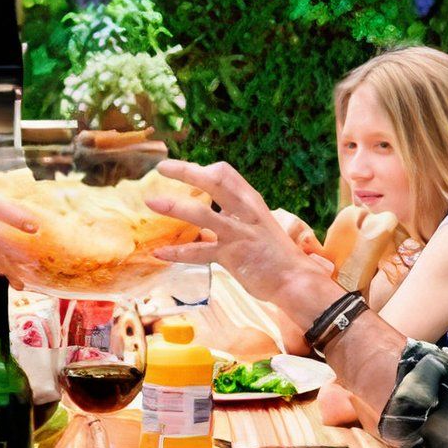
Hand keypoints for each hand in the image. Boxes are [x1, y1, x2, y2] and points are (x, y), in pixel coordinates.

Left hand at [144, 160, 321, 302]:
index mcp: (251, 202)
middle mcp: (246, 212)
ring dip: (174, 206)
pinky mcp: (232, 256)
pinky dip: (177, 253)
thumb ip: (235, 217)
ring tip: (151, 202)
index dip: (202, 169)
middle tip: (162, 167)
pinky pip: (199, 252)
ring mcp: (239, 234)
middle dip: (186, 171)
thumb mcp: (257, 226)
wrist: (295, 280)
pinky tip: (159, 253)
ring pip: (202, 214)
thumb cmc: (275, 254)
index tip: (184, 171)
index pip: (225, 174)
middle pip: (215, 181)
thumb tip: (210, 214)